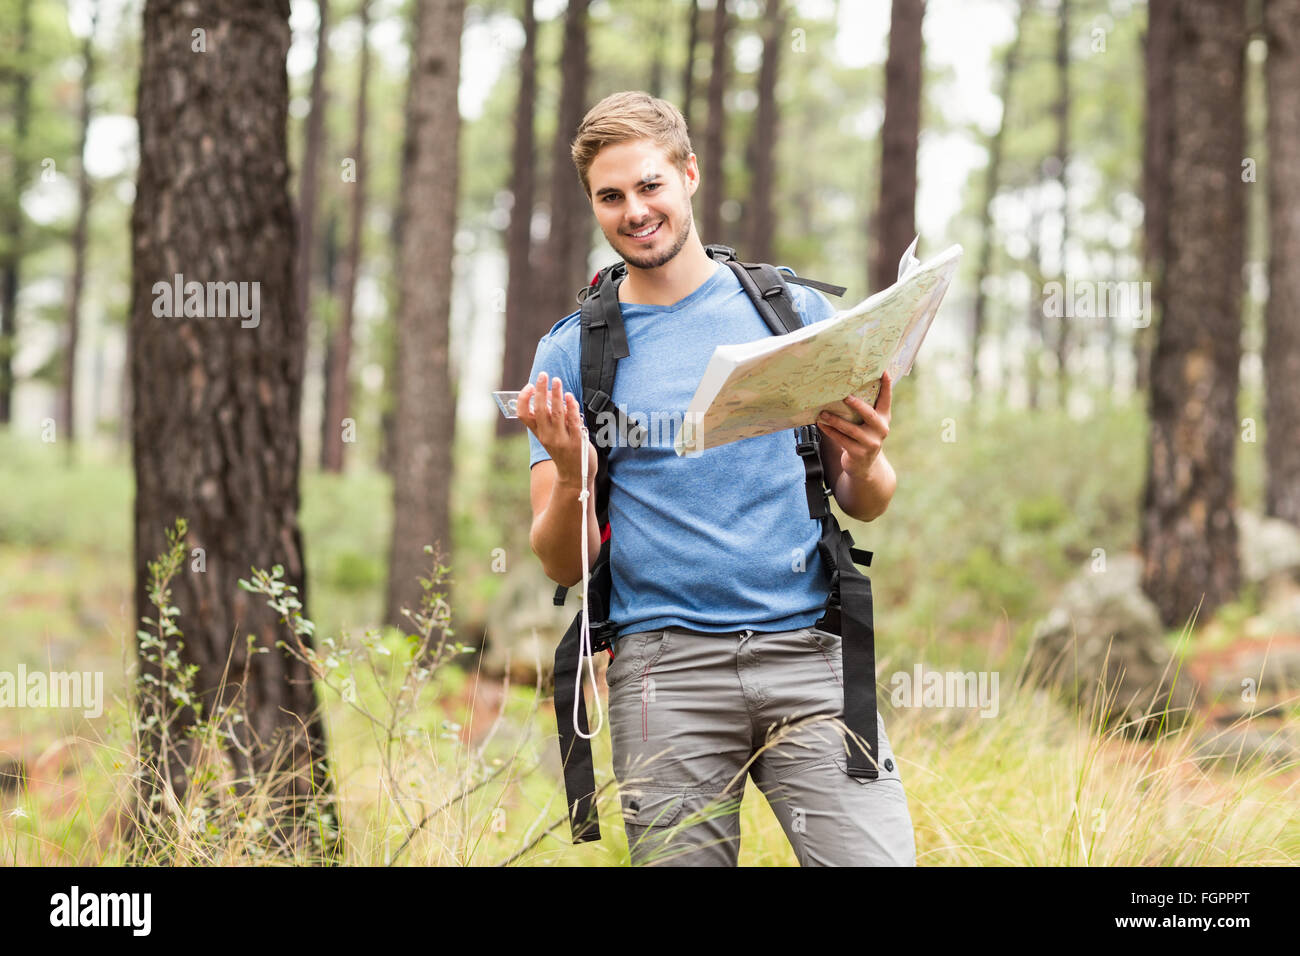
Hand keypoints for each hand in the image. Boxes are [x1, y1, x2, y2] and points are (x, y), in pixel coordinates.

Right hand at [517, 371, 597, 485]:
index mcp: (538, 433)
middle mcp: (547, 436)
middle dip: (540, 390)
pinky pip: (573, 420)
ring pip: (556, 413)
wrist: (574, 475)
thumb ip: (549, 417)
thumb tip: (550, 393)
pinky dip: (571, 407)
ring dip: (556, 395)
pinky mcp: (576, 440)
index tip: (528, 386)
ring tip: (557, 380)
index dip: (524, 399)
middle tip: (543, 375)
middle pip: (539, 410)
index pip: (523, 415)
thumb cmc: (562, 450)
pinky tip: (570, 397)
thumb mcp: (550, 435)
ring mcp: (561, 439)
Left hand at [816, 370, 891, 481]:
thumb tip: (844, 387)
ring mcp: (871, 443)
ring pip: (851, 429)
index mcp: (884, 418)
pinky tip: (821, 424)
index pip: (886, 400)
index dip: (886, 386)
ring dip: (835, 420)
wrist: (864, 466)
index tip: (884, 371)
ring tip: (823, 412)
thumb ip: (864, 409)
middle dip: (857, 404)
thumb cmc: (862, 437)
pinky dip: (830, 431)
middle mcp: (881, 430)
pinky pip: (842, 439)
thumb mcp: (868, 424)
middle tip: (845, 396)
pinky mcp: (859, 453)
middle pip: (870, 414)